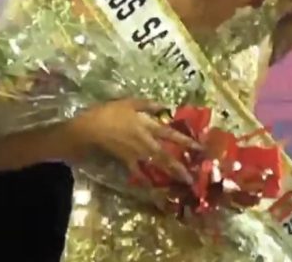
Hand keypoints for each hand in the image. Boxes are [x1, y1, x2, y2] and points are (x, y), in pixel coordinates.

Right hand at [70, 99, 199, 183]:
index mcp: (148, 126)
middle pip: (166, 156)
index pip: (171, 134)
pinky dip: (145, 180)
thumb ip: (148, 105)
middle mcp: (145, 142)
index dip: (185, 141)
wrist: (92, 128)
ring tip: (181, 182)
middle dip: (179, 166)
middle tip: (192, 177)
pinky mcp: (127, 160)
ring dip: (169, 174)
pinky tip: (152, 188)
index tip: (199, 148)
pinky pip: (138, 172)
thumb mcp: (130, 102)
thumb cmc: (111, 112)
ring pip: (155, 165)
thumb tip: (165, 106)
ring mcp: (136, 153)